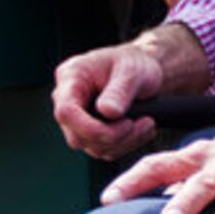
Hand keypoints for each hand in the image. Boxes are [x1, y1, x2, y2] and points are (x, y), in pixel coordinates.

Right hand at [52, 41, 168, 160]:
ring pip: (94, 148)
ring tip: (147, 123)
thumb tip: (108, 112)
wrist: (141, 70)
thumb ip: (119, 90)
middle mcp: (68, 101)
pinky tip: (142, 129)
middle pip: (78, 136)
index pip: (66, 112)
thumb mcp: (132, 69)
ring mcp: (78, 120)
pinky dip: (127, 145)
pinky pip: (106, 151)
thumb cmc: (133, 63)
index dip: (91, 127)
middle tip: (144, 122)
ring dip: (125, 142)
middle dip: (114, 137)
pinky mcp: (91, 134)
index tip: (125, 124)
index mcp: (71, 78)